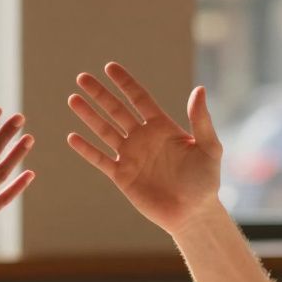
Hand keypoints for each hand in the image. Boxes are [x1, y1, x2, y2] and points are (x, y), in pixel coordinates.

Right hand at [67, 62, 223, 234]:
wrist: (193, 214)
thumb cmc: (205, 181)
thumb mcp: (209, 148)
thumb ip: (201, 120)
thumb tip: (199, 89)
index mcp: (162, 127)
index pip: (139, 99)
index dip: (125, 83)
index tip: (109, 67)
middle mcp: (143, 138)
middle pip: (116, 110)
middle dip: (99, 94)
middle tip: (82, 78)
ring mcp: (131, 156)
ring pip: (105, 131)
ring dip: (89, 116)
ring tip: (73, 99)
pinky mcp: (122, 176)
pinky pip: (100, 159)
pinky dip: (86, 149)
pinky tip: (72, 137)